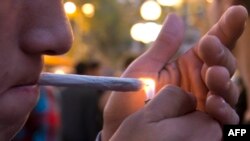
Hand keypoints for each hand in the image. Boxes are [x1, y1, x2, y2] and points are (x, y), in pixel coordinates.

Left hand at [102, 5, 246, 139]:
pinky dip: (223, 108)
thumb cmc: (130, 97)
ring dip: (224, 80)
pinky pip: (223, 116)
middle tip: (210, 46)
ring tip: (214, 74)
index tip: (236, 12)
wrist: (121, 127)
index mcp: (188, 66)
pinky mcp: (204, 124)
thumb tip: (176, 17)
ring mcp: (204, 103)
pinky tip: (213, 102)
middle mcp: (200, 82)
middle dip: (220, 54)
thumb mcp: (145, 69)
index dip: (225, 28)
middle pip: (223, 64)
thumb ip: (163, 46)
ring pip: (226, 89)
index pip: (211, 45)